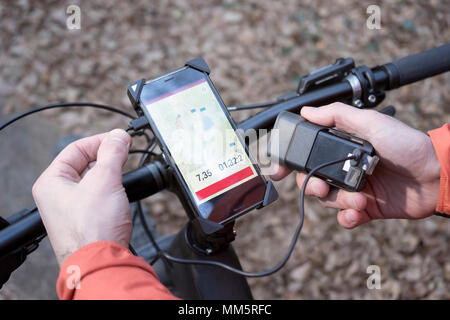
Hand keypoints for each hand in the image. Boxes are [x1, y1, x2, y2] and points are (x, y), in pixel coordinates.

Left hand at [32, 129, 131, 264]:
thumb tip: (119, 135)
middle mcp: (58, 194)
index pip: (76, 149)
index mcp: (51, 181)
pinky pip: (99, 195)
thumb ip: (113, 153)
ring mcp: (72, 209)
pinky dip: (112, 189)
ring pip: (94, 180)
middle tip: (126, 152)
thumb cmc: (93, 227)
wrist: (101, 263)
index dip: (100, 140)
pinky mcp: (87, 219)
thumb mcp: (104, 180)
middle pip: (85, 163)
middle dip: (107, 156)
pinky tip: (122, 191)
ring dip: (111, 173)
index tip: (121, 139)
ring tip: (126, 171)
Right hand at [271, 103, 440, 228]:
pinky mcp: (366, 208)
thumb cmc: (407, 144)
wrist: (435, 174)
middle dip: (311, 186)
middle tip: (320, 186)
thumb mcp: (371, 122)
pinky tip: (359, 211)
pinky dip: (348, 218)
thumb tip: (307, 111)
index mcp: (341, 148)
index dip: (290, 163)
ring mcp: (354, 189)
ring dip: (339, 202)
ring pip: (328, 201)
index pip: (308, 156)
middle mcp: (343, 168)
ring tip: (360, 199)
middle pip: (311, 181)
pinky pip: (346, 218)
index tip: (277, 171)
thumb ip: (337, 115)